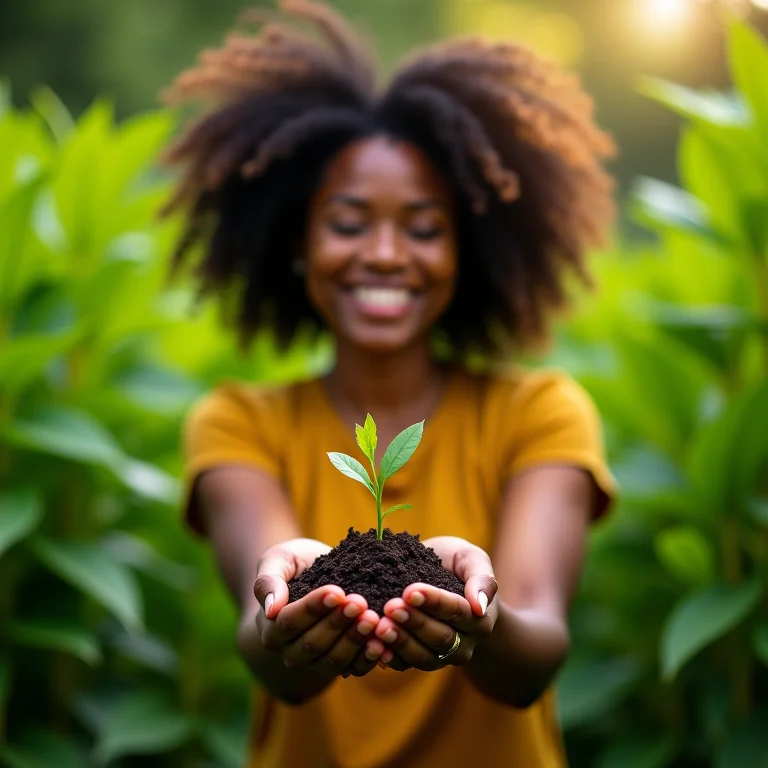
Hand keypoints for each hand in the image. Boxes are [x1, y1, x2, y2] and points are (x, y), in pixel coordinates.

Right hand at [253, 538, 387, 677]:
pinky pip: (353, 668)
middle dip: (338, 623)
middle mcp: (291, 651)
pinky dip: (369, 658)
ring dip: (355, 640)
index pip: (290, 622)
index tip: (336, 592)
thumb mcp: (277, 560)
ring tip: (373, 619)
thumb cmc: (293, 564)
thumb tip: (271, 610)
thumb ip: (268, 581)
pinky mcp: (340, 664)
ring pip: (333, 659)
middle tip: (360, 603)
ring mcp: (316, 661)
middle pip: (313, 644)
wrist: (314, 573)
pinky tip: (382, 643)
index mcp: (272, 628)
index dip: (313, 608)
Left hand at [367, 536, 497, 671]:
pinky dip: (389, 656)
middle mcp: (464, 643)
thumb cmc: (457, 564)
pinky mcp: (419, 660)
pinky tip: (374, 645)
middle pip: (440, 637)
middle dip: (414, 622)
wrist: (443, 578)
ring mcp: (441, 656)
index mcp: (479, 618)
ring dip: (400, 642)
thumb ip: (482, 579)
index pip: (457, 612)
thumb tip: (479, 605)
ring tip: (380, 627)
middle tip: (391, 607)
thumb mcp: (472, 559)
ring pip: (423, 656)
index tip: (411, 591)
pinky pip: (405, 665)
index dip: (434, 602)